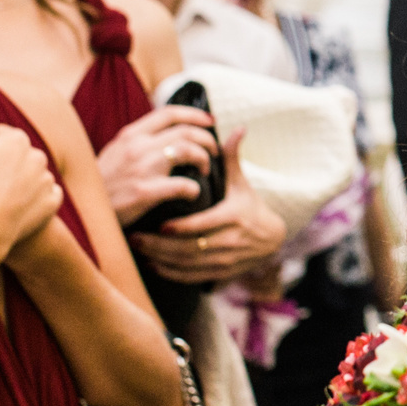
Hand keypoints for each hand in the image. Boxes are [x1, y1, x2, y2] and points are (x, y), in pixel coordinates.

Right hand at [0, 92, 60, 258]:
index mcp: (17, 138)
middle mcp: (38, 155)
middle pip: (15, 155)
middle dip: (1, 164)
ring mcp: (47, 180)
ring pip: (29, 175)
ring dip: (17, 182)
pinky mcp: (52, 202)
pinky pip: (43, 196)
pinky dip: (32, 201)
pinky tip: (15, 208)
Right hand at [94, 105, 218, 223]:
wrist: (82, 209)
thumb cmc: (102, 184)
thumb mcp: (114, 153)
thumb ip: (136, 142)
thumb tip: (163, 134)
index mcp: (131, 135)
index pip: (169, 113)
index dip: (195, 115)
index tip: (209, 121)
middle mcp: (138, 146)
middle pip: (185, 131)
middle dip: (207, 139)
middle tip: (213, 151)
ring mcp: (142, 168)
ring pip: (188, 150)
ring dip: (204, 159)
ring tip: (205, 170)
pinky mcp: (145, 191)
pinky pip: (183, 185)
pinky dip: (194, 189)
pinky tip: (192, 194)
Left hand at [130, 133, 284, 283]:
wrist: (271, 238)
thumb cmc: (248, 205)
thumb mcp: (241, 183)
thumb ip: (232, 158)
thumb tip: (237, 128)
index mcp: (235, 216)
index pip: (205, 225)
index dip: (182, 228)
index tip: (160, 225)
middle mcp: (231, 241)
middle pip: (191, 248)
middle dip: (161, 246)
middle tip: (135, 238)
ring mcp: (225, 261)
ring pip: (189, 265)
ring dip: (161, 260)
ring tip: (138, 249)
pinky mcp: (220, 273)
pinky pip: (192, 277)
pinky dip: (171, 274)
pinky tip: (153, 266)